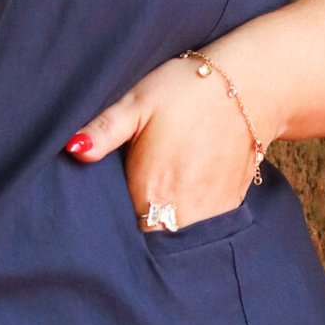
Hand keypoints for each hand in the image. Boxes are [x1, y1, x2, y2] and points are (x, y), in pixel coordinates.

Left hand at [63, 55, 261, 232]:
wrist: (251, 85)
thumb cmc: (185, 90)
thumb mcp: (137, 102)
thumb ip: (103, 131)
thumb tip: (73, 150)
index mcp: (152, 189)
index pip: (124, 232)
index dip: (112, 230)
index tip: (104, 220)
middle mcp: (182, 209)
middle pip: (153, 239)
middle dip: (139, 233)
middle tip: (129, 211)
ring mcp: (210, 211)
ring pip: (179, 236)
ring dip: (167, 228)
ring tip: (157, 205)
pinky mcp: (231, 205)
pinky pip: (205, 227)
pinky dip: (192, 221)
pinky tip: (183, 199)